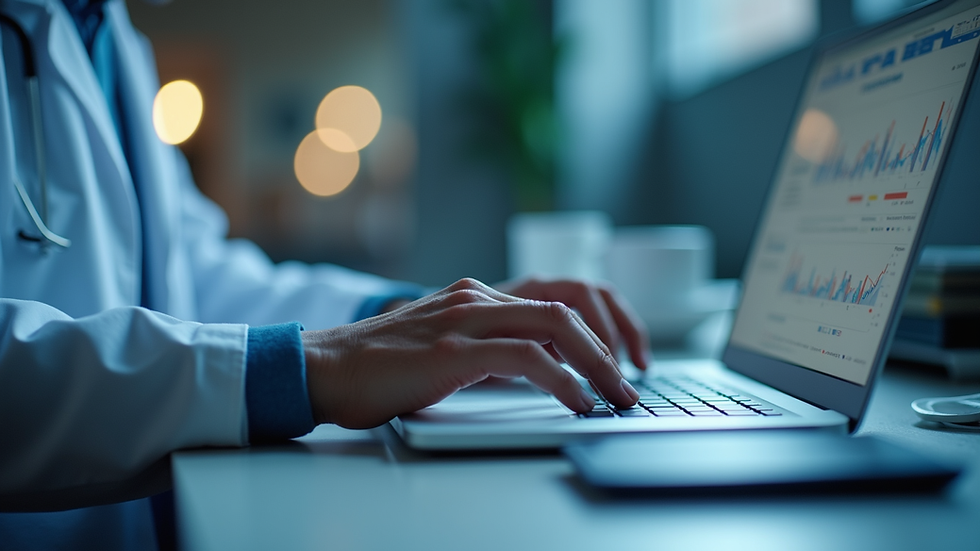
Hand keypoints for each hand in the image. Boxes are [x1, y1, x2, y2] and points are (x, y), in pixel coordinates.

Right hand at [302, 278, 639, 428]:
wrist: (322, 368)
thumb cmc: (378, 367)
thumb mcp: (442, 348)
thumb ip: (482, 348)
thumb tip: (533, 373)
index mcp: (474, 295)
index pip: (554, 301)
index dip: (596, 331)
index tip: (616, 365)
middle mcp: (475, 297)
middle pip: (566, 308)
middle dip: (609, 346)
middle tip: (629, 384)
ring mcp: (465, 319)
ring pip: (556, 324)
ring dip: (597, 363)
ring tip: (616, 396)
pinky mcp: (454, 350)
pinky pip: (528, 357)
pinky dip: (563, 379)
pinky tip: (578, 401)